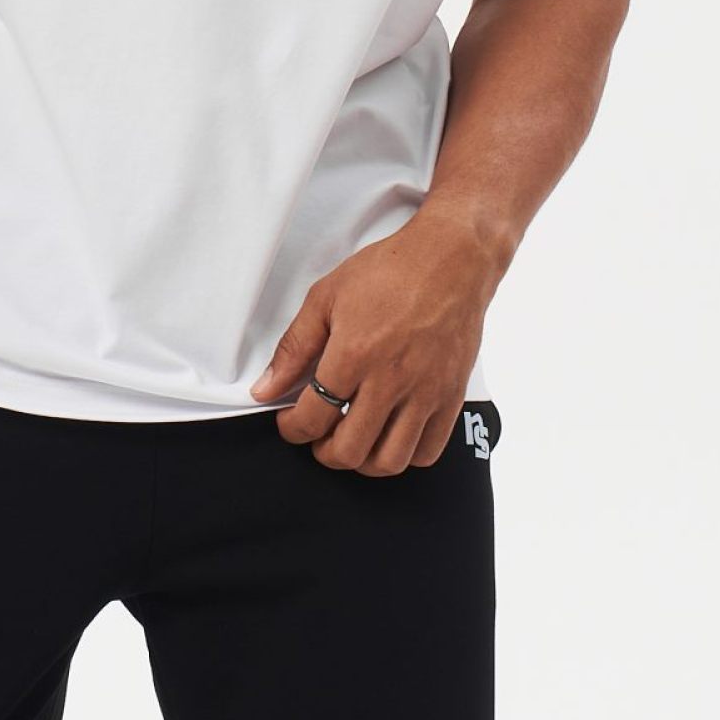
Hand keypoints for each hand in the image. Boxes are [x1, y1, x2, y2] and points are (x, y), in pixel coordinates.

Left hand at [250, 212, 499, 475]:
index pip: (311, 419)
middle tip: (319, 436)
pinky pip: (428, 452)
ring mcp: (425, 392)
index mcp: (354, 355)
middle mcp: (391, 380)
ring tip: (353, 440)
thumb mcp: (326, 298)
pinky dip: (405, 456)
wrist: (452, 258)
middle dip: (323, 452)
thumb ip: (294, 348)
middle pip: (348, 451)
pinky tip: (391, 436)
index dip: (291, 430)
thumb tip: (267, 387)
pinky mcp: (451, 396)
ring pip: (389, 462)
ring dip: (362, 462)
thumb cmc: (391, 271)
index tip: (290, 423)